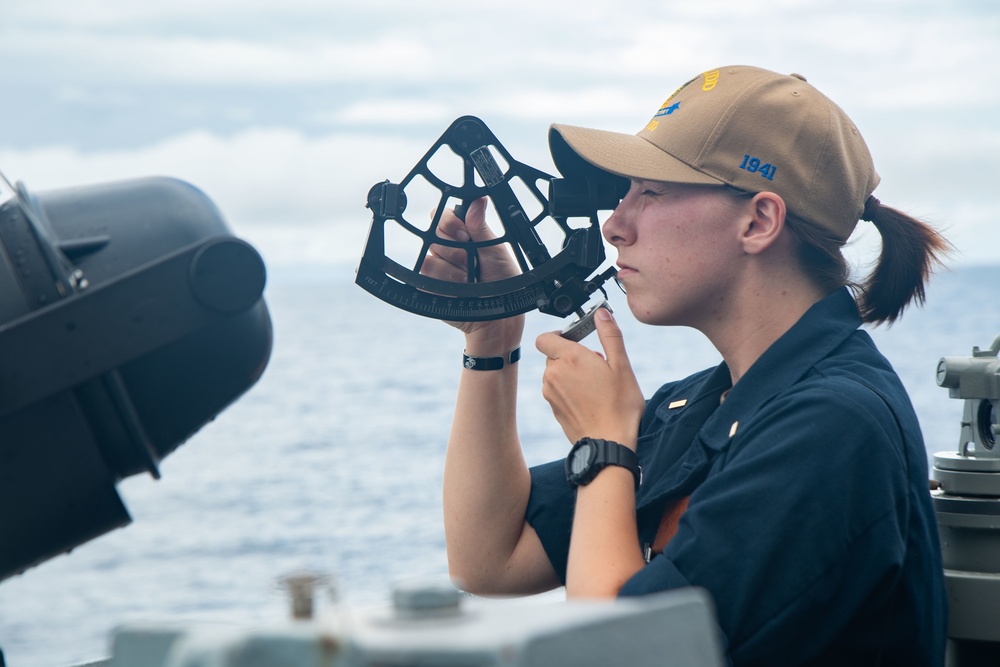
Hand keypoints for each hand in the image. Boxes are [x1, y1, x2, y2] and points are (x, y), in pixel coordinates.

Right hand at [421, 198, 523, 341]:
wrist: (499, 315)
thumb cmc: (504, 281)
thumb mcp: (495, 250)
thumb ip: (481, 227)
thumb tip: (477, 200)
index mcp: (463, 236)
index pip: (441, 216)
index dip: (450, 223)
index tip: (466, 235)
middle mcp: (447, 249)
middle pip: (433, 234)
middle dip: (455, 248)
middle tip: (472, 260)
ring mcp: (437, 268)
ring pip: (431, 256)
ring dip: (454, 269)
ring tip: (470, 278)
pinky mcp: (430, 286)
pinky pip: (427, 276)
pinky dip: (447, 282)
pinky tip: (461, 288)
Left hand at [535, 308, 644, 445]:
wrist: (609, 443)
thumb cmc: (619, 406)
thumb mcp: (621, 366)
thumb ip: (609, 335)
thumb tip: (601, 313)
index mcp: (569, 359)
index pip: (545, 337)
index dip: (559, 335)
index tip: (577, 339)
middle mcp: (554, 374)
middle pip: (554, 354)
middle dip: (572, 355)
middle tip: (597, 365)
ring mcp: (550, 393)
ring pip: (556, 373)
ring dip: (571, 373)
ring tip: (595, 384)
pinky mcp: (553, 408)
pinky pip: (557, 390)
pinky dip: (569, 389)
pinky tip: (590, 399)